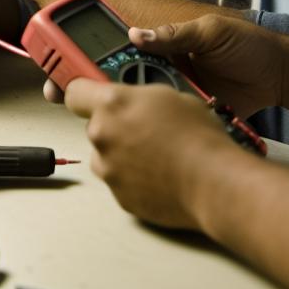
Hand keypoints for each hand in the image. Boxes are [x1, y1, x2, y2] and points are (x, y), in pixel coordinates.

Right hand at [42, 16, 283, 117]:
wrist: (278, 77)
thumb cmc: (248, 46)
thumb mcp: (211, 31)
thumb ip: (177, 35)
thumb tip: (139, 35)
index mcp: (160, 46)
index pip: (112, 48)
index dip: (83, 55)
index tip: (59, 61)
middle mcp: (158, 72)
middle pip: (112, 82)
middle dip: (82, 88)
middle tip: (59, 94)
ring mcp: (168, 98)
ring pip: (131, 108)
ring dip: (112, 113)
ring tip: (92, 116)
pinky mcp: (183, 119)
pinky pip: (158, 127)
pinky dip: (145, 132)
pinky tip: (131, 136)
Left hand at [63, 80, 243, 230]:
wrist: (213, 182)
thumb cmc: (199, 138)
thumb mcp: (170, 96)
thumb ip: (139, 97)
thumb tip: (134, 102)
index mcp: (113, 104)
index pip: (74, 92)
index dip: (83, 93)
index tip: (85, 94)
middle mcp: (103, 135)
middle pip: (96, 126)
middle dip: (115, 126)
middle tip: (145, 129)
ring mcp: (108, 169)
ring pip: (106, 156)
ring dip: (123, 154)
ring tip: (157, 155)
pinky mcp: (118, 196)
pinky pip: (120, 182)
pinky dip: (134, 179)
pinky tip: (160, 174)